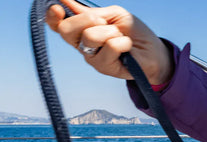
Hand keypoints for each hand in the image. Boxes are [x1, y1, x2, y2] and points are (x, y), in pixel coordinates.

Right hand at [46, 0, 172, 82]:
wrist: (153, 52)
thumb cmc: (134, 32)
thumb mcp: (113, 15)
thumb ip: (91, 12)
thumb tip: (65, 1)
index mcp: (81, 30)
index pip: (57, 24)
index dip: (52, 16)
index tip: (58, 8)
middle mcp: (83, 45)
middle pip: (66, 30)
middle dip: (85, 19)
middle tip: (103, 22)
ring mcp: (92, 58)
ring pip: (90, 37)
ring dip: (110, 31)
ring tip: (121, 36)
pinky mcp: (105, 68)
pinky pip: (109, 47)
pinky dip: (122, 41)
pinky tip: (127, 47)